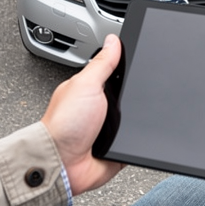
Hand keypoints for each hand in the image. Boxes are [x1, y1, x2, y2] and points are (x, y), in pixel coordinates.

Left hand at [41, 34, 123, 195]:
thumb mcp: (85, 85)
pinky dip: (138, 139)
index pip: (117, 71)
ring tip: (128, 120)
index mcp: (92, 89)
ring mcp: (110, 128)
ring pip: (137, 117)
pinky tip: (132, 137)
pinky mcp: (118, 147)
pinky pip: (137, 139)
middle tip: (133, 97)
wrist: (63, 164)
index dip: (129, 66)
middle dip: (137, 95)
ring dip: (137, 120)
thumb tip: (113, 40)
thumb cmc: (64, 126)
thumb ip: (102, 63)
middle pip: (131, 94)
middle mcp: (101, 107)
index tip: (142, 61)